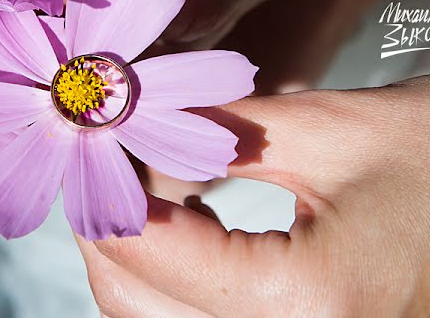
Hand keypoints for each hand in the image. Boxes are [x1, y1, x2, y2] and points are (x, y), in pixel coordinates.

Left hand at [77, 75, 429, 316]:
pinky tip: (186, 227)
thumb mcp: (337, 129)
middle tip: (104, 158)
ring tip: (138, 186)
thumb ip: (220, 134)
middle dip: (106, 230)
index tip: (91, 135)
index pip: (145, 252)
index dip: (103, 188)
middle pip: (137, 307)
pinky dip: (178, 286)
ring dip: (135, 262)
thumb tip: (134, 132)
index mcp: (309, 302)